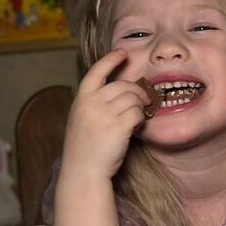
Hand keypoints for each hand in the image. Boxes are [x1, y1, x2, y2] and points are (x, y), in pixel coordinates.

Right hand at [60, 49, 151, 181]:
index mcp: (81, 100)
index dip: (111, 60)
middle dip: (137, 91)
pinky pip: (138, 113)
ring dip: (140, 107)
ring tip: (137, 118)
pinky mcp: (118, 127)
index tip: (123, 52)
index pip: (96, 71)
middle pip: (123, 85)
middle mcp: (91, 103)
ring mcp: (104, 115)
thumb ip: (96, 103)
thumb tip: (123, 91)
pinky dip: (142, 119)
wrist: (83, 172)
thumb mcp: (83, 119)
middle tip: (144, 100)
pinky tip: (137, 128)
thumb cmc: (86, 148)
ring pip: (133, 99)